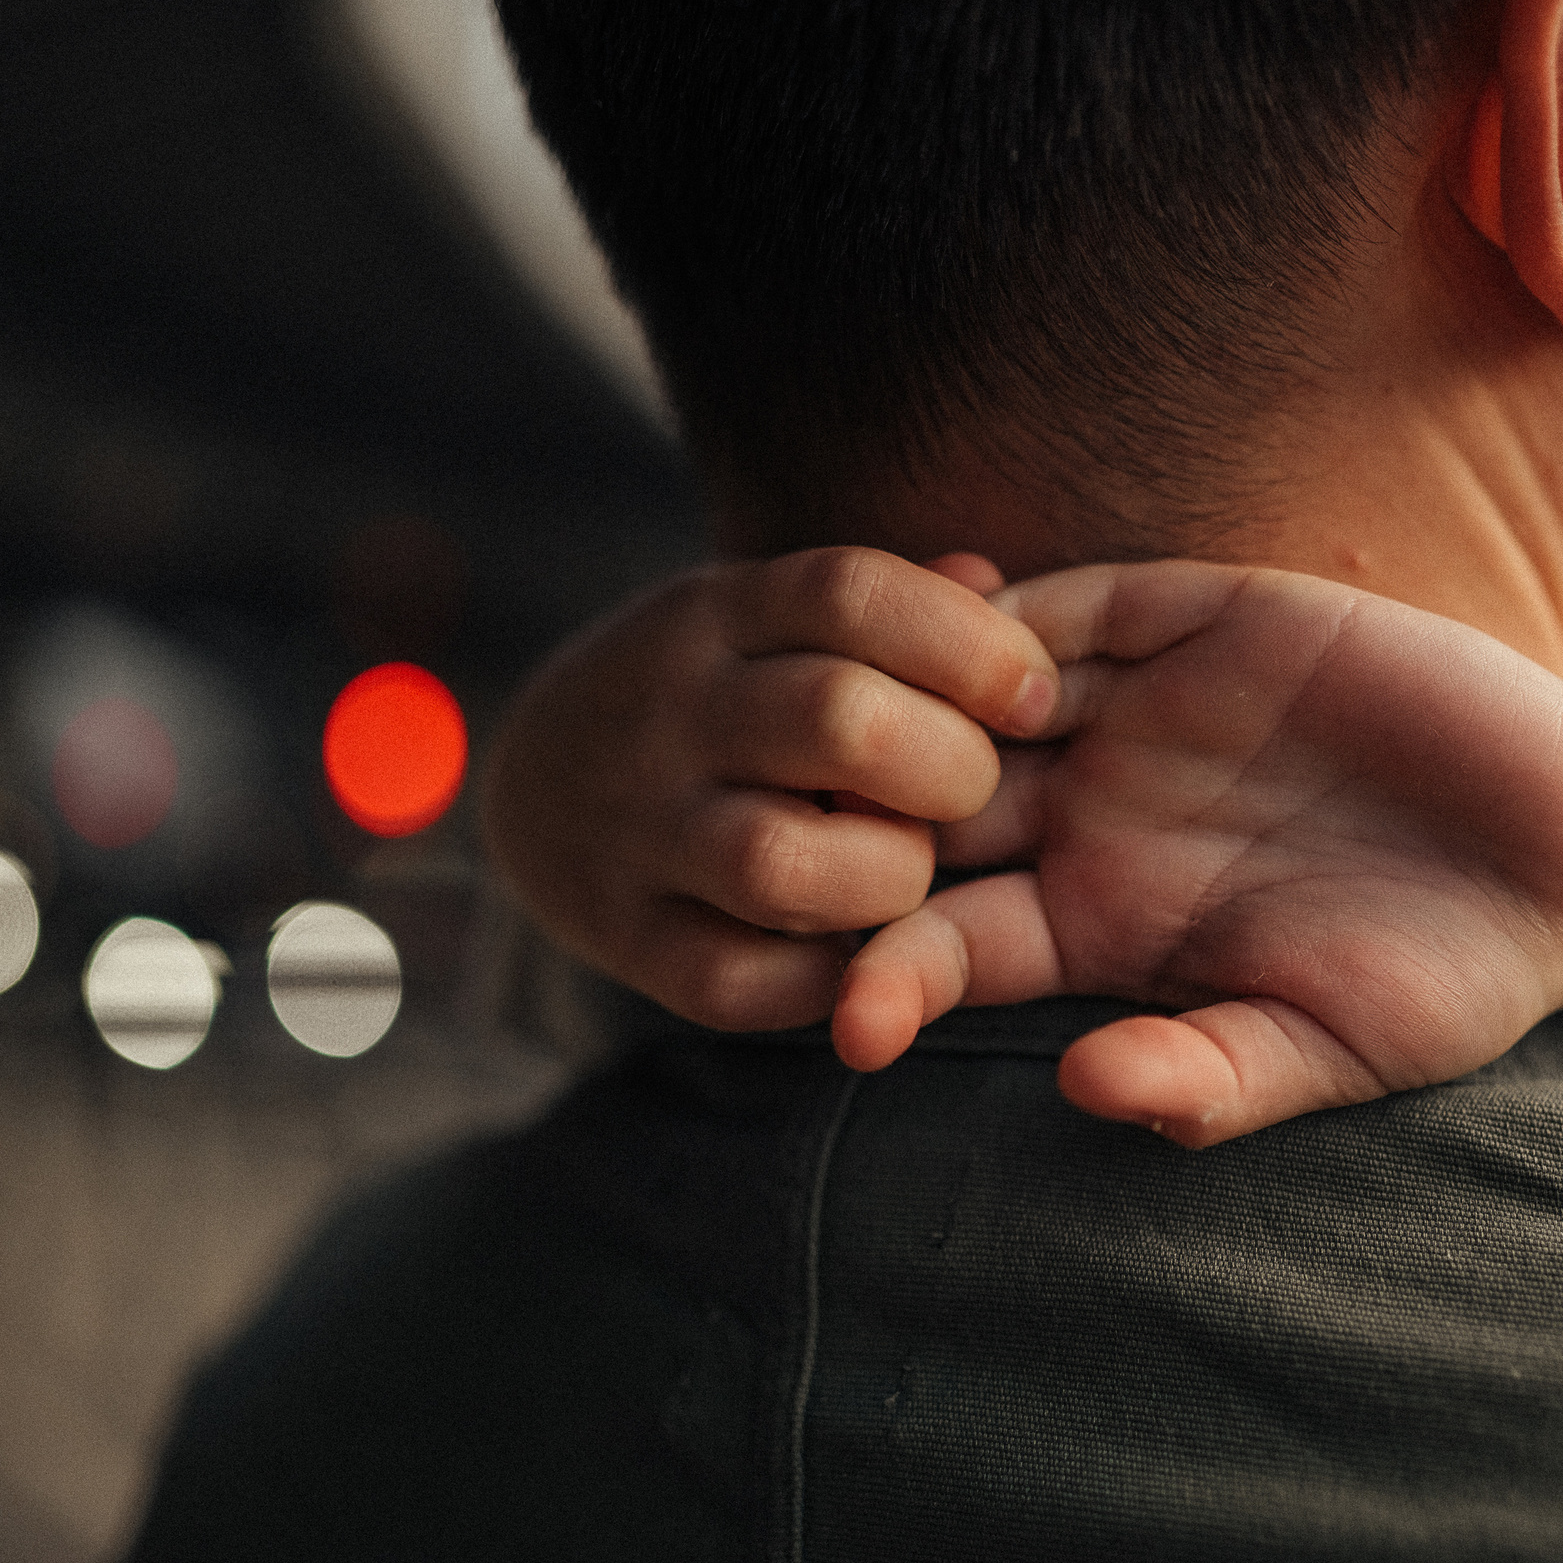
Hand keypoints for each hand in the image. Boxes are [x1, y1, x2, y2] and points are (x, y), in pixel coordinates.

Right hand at [482, 547, 1057, 1029]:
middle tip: (971, 790)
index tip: (1032, 693)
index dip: (970, 642)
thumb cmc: (717, 693)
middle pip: (839, 719)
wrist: (531, 781)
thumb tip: (988, 584)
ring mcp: (638, 827)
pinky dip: (820, 976)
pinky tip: (855, 945)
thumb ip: (888, 604)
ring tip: (904, 868)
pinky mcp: (626, 936)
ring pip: (781, 861)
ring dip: (885, 875)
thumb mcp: (770, 617)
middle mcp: (672, 711)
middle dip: (950, 766)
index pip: (850, 592)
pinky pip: (737, 977)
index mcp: (719, 613)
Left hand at [833, 561, 1562, 1143]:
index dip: (884, 974)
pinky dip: (1021, 611)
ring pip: (974, 693)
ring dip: (917, 707)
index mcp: (1097, 925)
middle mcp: (1093, 812)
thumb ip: (1205, 1075)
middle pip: (922, 808)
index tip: (847, 1024)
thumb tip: (1079, 1090)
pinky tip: (979, 632)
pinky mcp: (1208, 619)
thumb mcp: (1327, 1049)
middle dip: (854, 823)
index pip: (947, 941)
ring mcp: (1142, 708)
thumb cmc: (1450, 979)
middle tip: (803, 838)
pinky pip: (1082, 604)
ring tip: (872, 740)